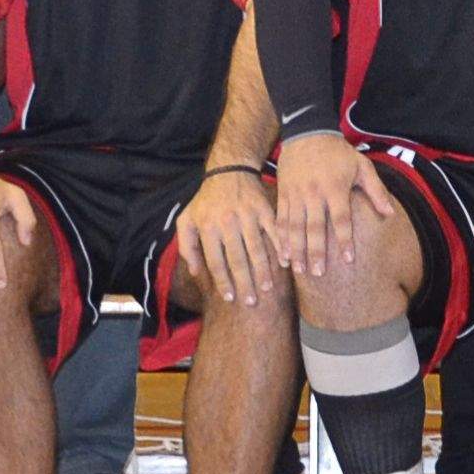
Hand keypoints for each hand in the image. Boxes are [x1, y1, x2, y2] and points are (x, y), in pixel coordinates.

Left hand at [177, 169, 282, 308]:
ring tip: (268, 288)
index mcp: (207, 227)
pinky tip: (286, 263)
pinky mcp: (264, 208)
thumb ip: (187, 246)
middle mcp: (227, 222)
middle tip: (252, 302)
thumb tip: (195, 272)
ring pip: (257, 248)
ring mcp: (247, 215)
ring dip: (263, 270)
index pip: (216, 261)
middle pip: (237, 259)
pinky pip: (274, 231)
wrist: (229, 170)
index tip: (230, 298)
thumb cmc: (206, 201)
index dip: (223, 282)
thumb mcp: (187, 219)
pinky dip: (281, 248)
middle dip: (245, 283)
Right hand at [272, 132, 386, 281]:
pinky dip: (281, 238)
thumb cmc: (338, 152)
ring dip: (296, 249)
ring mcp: (296, 194)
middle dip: (316, 251)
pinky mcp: (284, 193)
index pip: (341, 219)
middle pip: (314, 227)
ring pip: (294, 226)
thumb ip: (376, 190)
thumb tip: (390, 214)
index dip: (344, 239)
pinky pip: (281, 219)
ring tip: (300, 269)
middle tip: (318, 273)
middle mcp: (314, 193)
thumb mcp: (362, 165)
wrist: (306, 132)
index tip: (348, 259)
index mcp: (335, 188)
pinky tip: (284, 254)